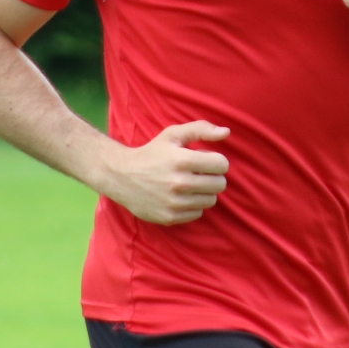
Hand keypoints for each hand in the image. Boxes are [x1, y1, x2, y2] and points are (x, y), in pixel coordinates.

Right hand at [97, 121, 229, 224]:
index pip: (221, 165)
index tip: (207, 160)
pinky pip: (197, 213)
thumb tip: (226, 132)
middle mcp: (179, 183)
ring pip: (211, 200)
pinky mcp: (169, 218)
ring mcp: (174, 203)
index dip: (217, 161)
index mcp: (182, 160)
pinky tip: (181, 196)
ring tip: (190, 184)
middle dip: (213, 177)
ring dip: (204, 192)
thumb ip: (201, 129)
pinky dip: (193, 205)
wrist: (121, 176)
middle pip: (220, 185)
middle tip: (200, 173)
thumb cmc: (152, 153)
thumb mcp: (173, 134)